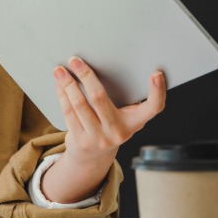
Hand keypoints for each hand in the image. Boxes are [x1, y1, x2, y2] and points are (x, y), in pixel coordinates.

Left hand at [41, 56, 165, 202]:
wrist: (93, 158)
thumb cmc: (112, 126)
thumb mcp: (125, 117)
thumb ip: (126, 100)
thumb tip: (108, 65)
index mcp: (134, 123)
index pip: (153, 108)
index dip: (158, 92)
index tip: (156, 73)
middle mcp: (118, 132)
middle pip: (99, 98)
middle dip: (85, 76)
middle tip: (75, 60)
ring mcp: (98, 138)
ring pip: (79, 104)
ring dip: (67, 84)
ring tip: (59, 70)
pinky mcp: (80, 141)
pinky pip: (68, 112)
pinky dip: (62, 94)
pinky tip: (58, 83)